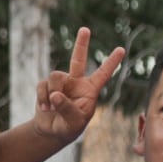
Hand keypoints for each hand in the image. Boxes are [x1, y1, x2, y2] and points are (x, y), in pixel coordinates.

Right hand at [32, 27, 124, 144]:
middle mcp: (76, 82)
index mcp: (90, 90)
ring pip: (55, 76)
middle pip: (78, 59)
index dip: (111, 62)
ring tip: (52, 106)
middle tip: (85, 29)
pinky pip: (42, 85)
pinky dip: (42, 97)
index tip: (121, 50)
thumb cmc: (69, 127)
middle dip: (81, 44)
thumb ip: (67, 108)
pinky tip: (45, 108)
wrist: (51, 131)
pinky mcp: (46, 87)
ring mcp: (61, 83)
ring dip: (52, 92)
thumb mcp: (74, 122)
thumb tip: (55, 94)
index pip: (103, 74)